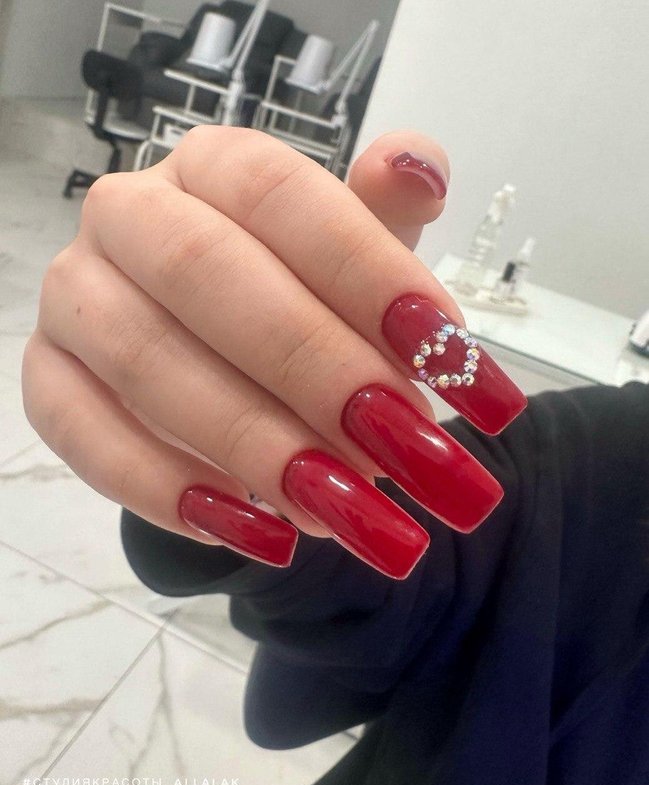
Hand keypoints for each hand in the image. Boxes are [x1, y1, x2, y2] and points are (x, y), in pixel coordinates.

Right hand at [22, 128, 524, 578]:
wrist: (220, 348)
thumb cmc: (301, 292)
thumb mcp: (354, 253)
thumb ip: (386, 218)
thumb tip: (419, 167)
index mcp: (212, 165)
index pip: (282, 194)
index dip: (368, 273)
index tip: (449, 357)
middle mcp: (130, 215)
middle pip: (207, 275)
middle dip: (314, 369)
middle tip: (403, 448)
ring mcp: (76, 297)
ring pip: (145, 362)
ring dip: (251, 444)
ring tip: (344, 510)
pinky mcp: (48, 377)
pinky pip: (82, 434)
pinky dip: (167, 489)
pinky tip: (255, 532)